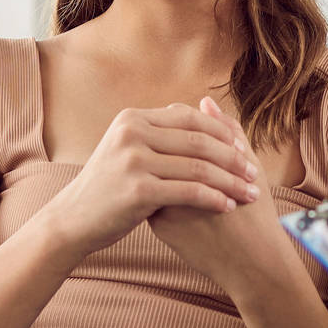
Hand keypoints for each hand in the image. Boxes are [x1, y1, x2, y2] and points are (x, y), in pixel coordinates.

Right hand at [38, 101, 259, 254]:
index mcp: (133, 118)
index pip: (190, 118)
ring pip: (198, 167)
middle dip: (232, 157)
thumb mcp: (129, 149)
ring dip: (230, 181)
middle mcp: (132, 133)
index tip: (244, 148)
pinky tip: (228, 206)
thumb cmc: (109, 187)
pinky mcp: (138, 190)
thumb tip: (206, 108)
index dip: (222, 132)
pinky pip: (188, 192)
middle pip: (198, 141)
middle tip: (254, 173)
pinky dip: (213, 198)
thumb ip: (162, 132)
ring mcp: (133, 161)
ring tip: (249, 193)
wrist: (74, 219)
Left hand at [147, 98, 306, 294]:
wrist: (252, 264)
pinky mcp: (159, 227)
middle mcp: (174, 179)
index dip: (190, 130)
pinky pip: (154, 198)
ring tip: (185, 173)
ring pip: (155, 173)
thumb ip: (227, 132)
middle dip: (172, 147)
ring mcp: (162, 203)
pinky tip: (183, 201)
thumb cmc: (256, 215)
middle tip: (186, 151)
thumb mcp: (248, 168)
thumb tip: (205, 101)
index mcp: (198, 161)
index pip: (180, 130)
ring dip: (166, 168)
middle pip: (161, 149)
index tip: (201, 136)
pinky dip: (166, 194)